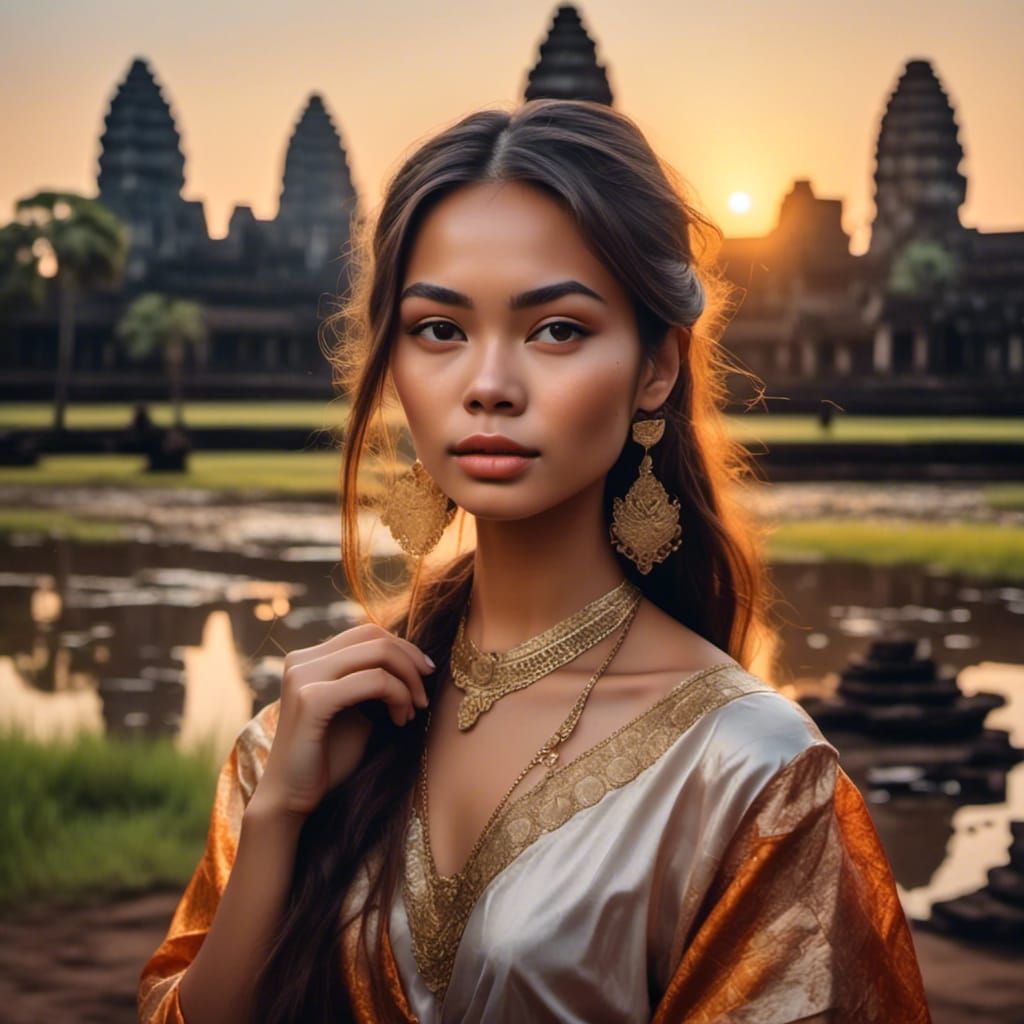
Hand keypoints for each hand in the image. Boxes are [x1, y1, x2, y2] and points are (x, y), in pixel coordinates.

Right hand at [248, 623, 433, 820]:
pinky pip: (374, 681)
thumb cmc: (328, 758)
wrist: (292, 799)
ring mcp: (304, 676)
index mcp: (310, 658)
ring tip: (413, 712)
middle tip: (425, 695)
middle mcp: (302, 660)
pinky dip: (398, 696)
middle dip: (411, 661)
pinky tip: (400, 720)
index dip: (404, 649)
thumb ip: (374, 681)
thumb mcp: (357, 710)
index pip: (368, 632)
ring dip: (408, 681)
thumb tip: (415, 662)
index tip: (425, 676)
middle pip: (375, 636)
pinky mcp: (312, 700)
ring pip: (378, 653)